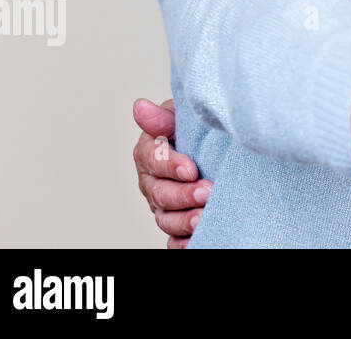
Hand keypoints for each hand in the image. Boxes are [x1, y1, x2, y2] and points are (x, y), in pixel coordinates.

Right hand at [132, 97, 210, 247]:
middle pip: (159, 193)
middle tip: (206, 191)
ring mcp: (163, 205)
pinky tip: (196, 239)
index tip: (191, 168)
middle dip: (183, 194)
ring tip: (203, 217)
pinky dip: (182, 243)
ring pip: (165, 218)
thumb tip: (140, 107)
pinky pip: (173, 239)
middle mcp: (152, 182)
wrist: (211, 145)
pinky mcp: (176, 221)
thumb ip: (162, 116)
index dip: (171, 165)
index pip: (153, 160)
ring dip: (184, 220)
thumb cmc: (194, 128)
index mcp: (149, 153)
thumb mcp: (180, 116)